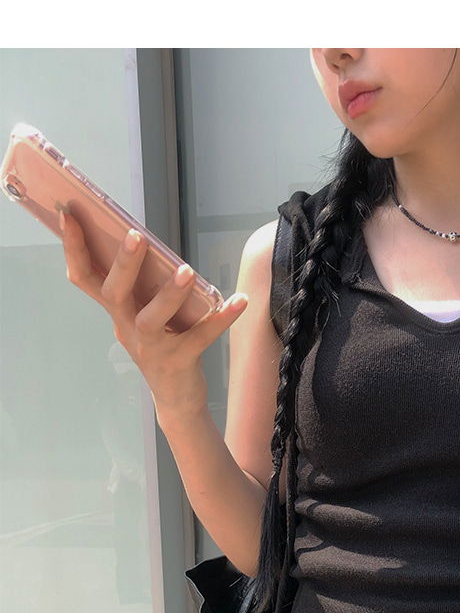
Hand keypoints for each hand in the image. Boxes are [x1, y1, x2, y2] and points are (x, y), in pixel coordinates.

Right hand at [58, 209, 245, 415]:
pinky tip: (239, 301)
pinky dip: (221, 318)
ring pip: (151, 319)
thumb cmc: (160, 344)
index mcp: (117, 310)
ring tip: (186, 271)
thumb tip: (144, 239)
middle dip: (123, 264)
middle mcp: (127, 327)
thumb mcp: (142, 313)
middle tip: (136, 234)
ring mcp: (151, 346)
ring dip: (169, 294)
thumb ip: (141, 284)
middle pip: (114, 294)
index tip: (69, 215)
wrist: (176, 398)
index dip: (74, 247)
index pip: (85, 277)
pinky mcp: (179, 360)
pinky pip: (200, 337)